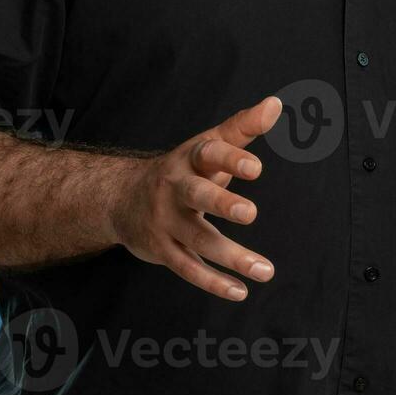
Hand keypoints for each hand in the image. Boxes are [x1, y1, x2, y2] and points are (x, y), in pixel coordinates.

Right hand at [110, 94, 282, 300]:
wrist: (120, 197)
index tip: (256, 168)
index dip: (231, 159)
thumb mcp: (206, 145)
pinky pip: (188, 268)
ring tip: (266, 270)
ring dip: (232, 256)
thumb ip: (242, 127)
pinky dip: (213, 282)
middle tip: (251, 212)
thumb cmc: (181, 170)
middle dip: (222, 203)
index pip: (209, 154)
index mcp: (189, 159)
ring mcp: (165, 220)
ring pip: (198, 239)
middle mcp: (174, 188)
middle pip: (197, 195)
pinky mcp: (161, 249)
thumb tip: (275, 104)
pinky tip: (240, 291)